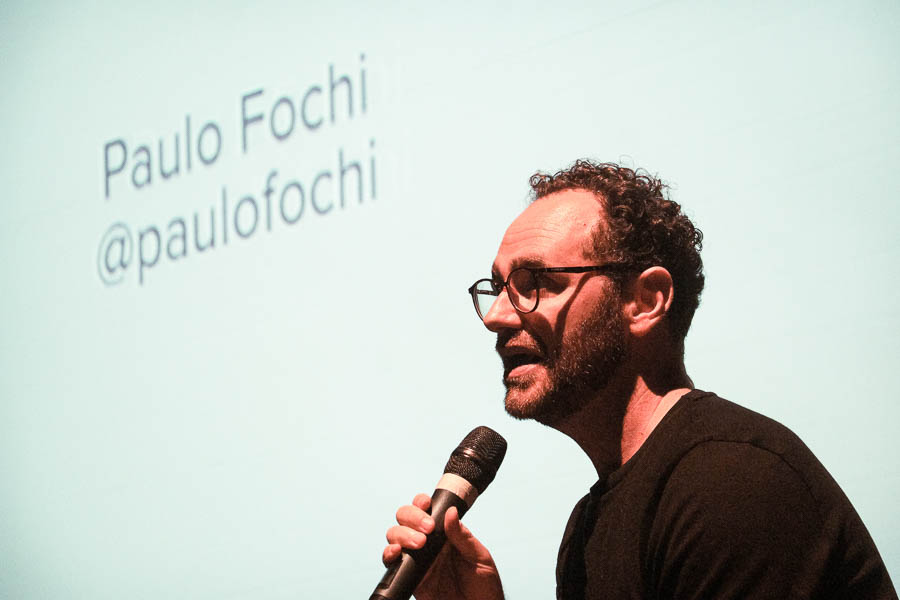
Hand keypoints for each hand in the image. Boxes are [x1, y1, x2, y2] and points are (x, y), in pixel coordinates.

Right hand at [382, 493, 503, 599]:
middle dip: (411, 516)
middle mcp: (428, 543)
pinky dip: (388, 554)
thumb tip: (450, 511)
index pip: (426, 510)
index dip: (420, 502)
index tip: (426, 504)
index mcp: (445, 534)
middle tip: (428, 528)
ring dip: (401, 533)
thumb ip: (463, 537)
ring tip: (419, 543)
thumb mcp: (479, 558)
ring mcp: (417, 559)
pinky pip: (391, 563)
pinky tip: (396, 552)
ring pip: (395, 535)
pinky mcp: (409, 578)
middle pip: (405, 518)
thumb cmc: (483, 587)